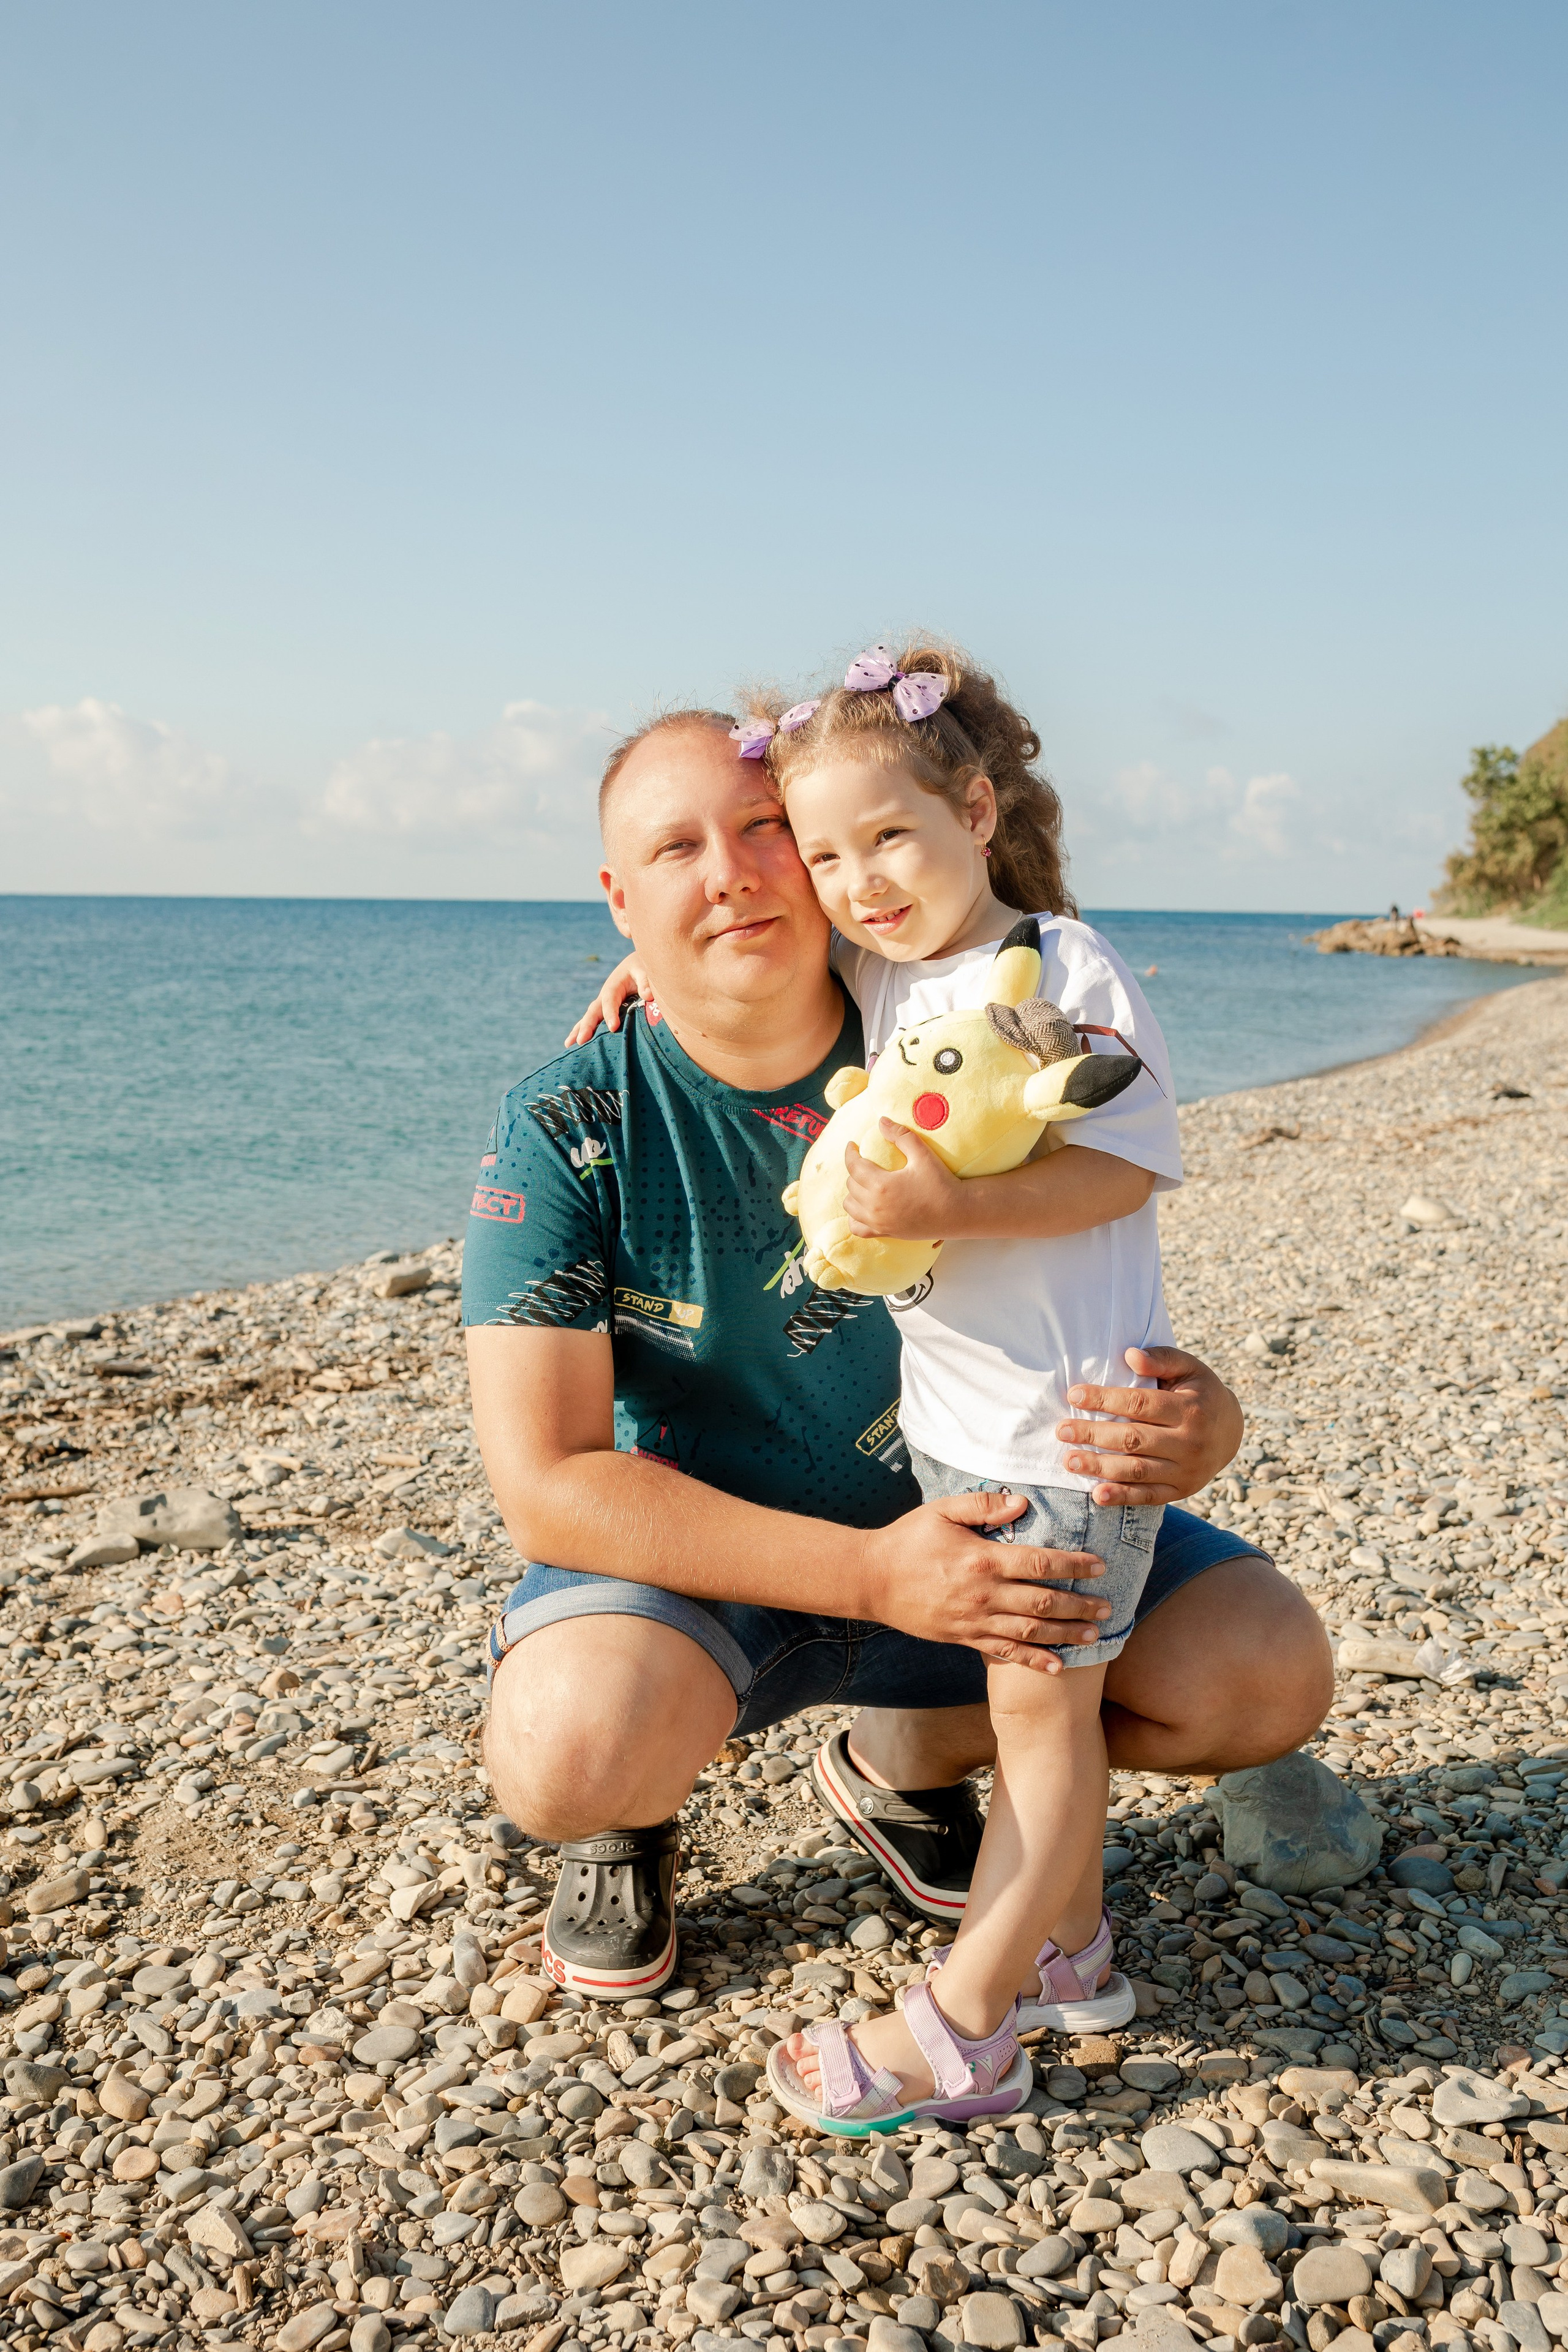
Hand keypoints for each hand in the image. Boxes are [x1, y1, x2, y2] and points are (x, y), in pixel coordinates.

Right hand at [564, 955, 657, 1045]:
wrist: (636, 965)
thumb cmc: (641, 967)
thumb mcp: (644, 970)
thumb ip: (646, 981)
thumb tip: (648, 995)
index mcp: (614, 985)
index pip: (610, 1000)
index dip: (610, 1013)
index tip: (613, 1028)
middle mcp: (605, 996)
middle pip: (594, 1011)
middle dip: (587, 1026)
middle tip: (581, 1041)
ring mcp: (603, 1004)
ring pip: (589, 1018)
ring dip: (579, 1031)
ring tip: (569, 1045)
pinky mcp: (605, 1010)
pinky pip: (594, 1021)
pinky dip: (584, 1031)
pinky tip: (576, 1044)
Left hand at [844, 1121, 963, 1239]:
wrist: (957, 1213)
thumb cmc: (941, 1183)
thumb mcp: (922, 1154)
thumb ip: (901, 1135)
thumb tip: (881, 1121)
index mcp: (881, 1185)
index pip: (854, 1166)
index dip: (850, 1153)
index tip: (852, 1146)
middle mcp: (875, 1206)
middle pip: (851, 1184)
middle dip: (855, 1170)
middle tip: (865, 1162)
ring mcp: (879, 1222)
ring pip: (850, 1206)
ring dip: (853, 1193)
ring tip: (864, 1183)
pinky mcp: (886, 1232)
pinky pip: (858, 1229)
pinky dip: (855, 1218)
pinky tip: (863, 1209)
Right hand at [859, 1488, 1109, 1673]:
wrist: (871, 1580)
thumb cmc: (908, 1540)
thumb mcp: (941, 1510)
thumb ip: (983, 1505)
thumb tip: (1022, 1502)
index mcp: (983, 1559)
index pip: (1040, 1563)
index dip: (1074, 1565)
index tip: (1099, 1566)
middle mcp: (984, 1594)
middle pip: (1043, 1602)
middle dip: (1079, 1606)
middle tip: (1107, 1608)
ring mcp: (974, 1621)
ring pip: (1030, 1631)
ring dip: (1065, 1634)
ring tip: (1094, 1635)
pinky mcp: (964, 1638)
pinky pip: (1004, 1653)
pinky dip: (1033, 1661)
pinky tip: (1056, 1666)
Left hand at [1055, 1346, 1242, 1506]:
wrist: (1231, 1432)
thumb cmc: (1200, 1393)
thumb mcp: (1189, 1368)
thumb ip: (1161, 1359)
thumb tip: (1129, 1355)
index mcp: (1190, 1409)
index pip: (1139, 1404)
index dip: (1104, 1400)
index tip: (1074, 1395)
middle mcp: (1189, 1442)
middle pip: (1133, 1439)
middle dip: (1093, 1435)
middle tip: (1061, 1430)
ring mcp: (1186, 1471)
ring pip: (1136, 1470)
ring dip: (1100, 1467)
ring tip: (1069, 1460)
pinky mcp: (1181, 1490)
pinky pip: (1148, 1496)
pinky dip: (1122, 1497)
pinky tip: (1096, 1494)